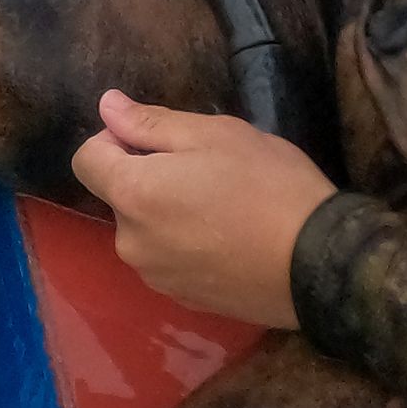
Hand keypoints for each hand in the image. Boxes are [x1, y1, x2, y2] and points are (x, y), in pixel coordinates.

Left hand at [69, 92, 335, 330]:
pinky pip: (168, 259)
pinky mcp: (186, 301)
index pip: (85, 159)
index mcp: (132, 196)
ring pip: (144, 229)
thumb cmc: (267, 185)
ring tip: (222, 206)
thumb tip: (106, 106)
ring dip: (166, 212)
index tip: (160, 140)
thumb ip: (150, 123)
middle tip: (204, 169)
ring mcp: (158, 279)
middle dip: (147, 177)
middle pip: (117, 196)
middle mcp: (132, 244)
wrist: (321, 265)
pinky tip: (229, 238)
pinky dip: (185, 244)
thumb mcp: (213, 135)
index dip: (115, 139)